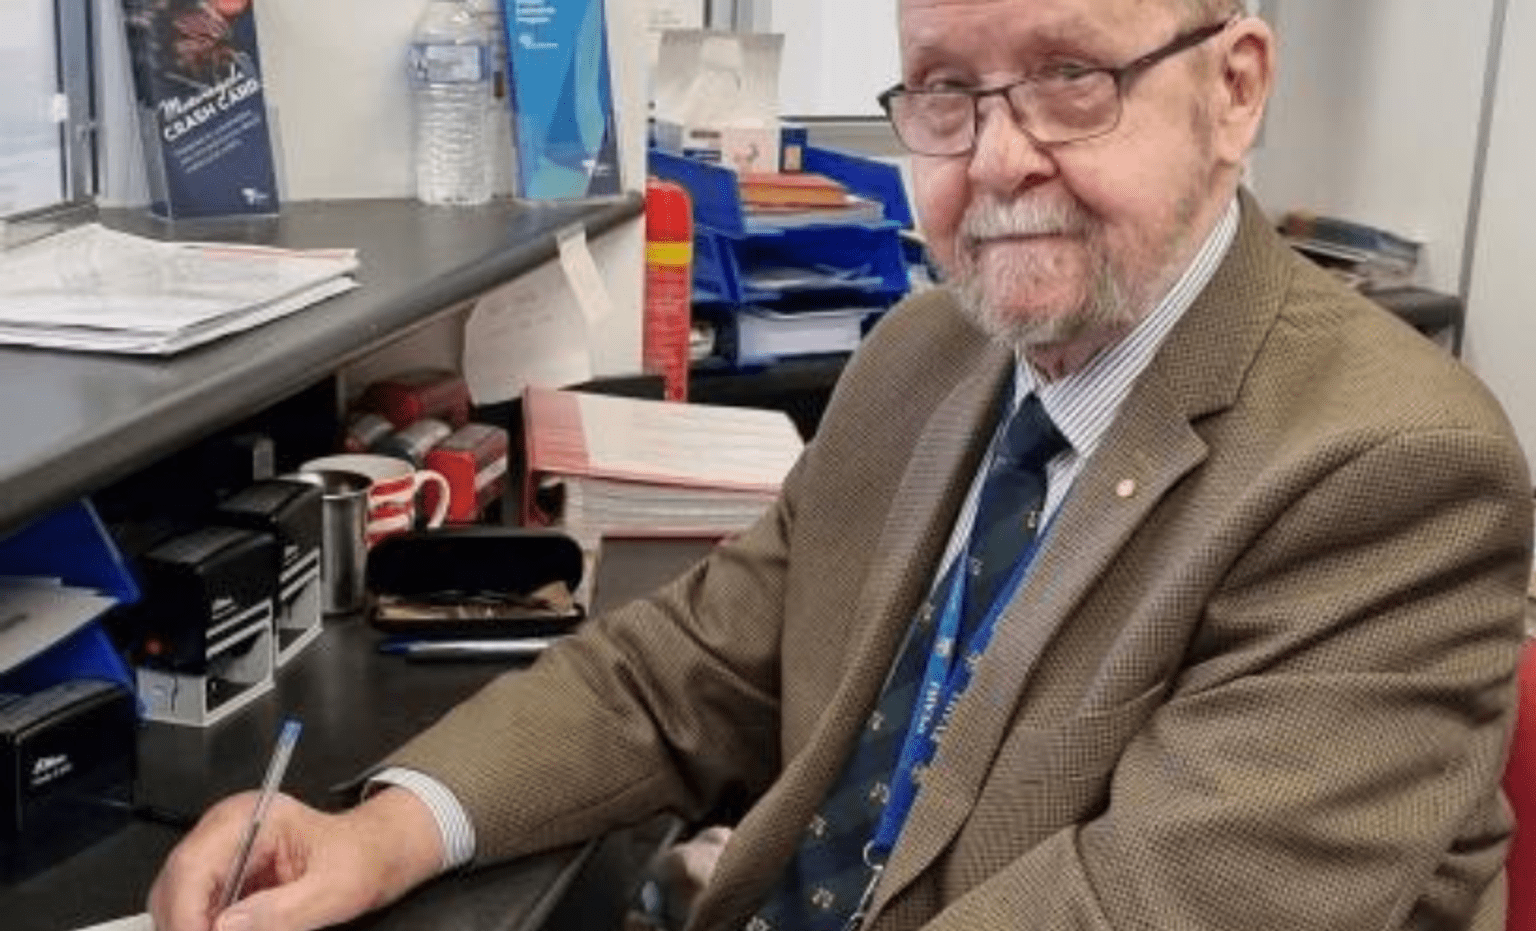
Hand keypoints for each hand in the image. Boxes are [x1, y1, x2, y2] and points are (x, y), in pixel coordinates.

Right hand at [148, 787, 445, 930]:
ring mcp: (220, 853)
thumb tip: (228, 926)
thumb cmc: (361, 857)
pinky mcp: (223, 876)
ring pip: (177, 902)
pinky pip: (196, 910)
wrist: (375, 853)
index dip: (187, 916)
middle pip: (174, 886)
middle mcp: (225, 830)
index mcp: (251, 817)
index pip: (193, 866)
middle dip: (187, 925)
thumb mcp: (335, 889)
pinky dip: (206, 927)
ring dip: (194, 926)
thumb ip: (285, 909)